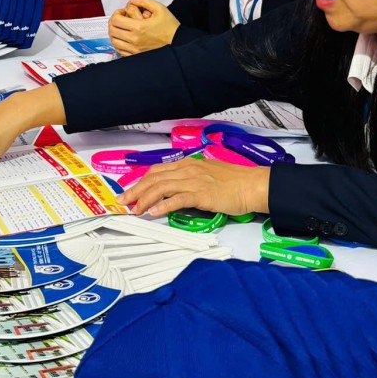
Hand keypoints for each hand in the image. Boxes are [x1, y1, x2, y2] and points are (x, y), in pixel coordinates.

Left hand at [108, 0, 179, 56]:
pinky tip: (122, 38)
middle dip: (113, 21)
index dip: (116, 13)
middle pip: (112, 30)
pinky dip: (118, 43)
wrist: (178, 42)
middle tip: (119, 18)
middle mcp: (134, 39)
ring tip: (120, 28)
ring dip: (114, 32)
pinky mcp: (136, 55)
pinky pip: (120, 50)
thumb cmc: (170, 28)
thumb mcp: (159, 8)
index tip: (122, 12)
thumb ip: (144, 1)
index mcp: (139, 27)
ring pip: (114, 41)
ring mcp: (134, 49)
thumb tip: (133, 0)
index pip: (116, 20)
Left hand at [122, 155, 269, 219]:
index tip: (130, 192)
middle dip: (136, 190)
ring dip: (145, 199)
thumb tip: (175, 192)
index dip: (140, 181)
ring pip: (161, 187)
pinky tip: (154, 212)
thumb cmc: (234, 182)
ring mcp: (194, 181)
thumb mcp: (207, 176)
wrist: (252, 185)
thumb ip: (190, 181)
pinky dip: (163, 205)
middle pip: (154, 178)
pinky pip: (177, 199)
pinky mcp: (202, 194)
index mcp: (187, 165)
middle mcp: (187, 170)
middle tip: (123, 202)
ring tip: (135, 209)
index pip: (157, 171)